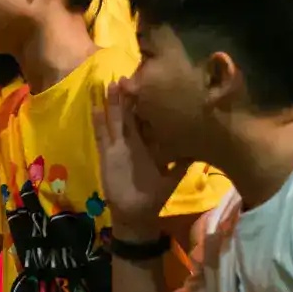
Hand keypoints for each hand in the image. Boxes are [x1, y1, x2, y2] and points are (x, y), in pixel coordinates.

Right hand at [91, 78, 184, 233]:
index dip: (146, 104)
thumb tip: (198, 151)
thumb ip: (182, 165)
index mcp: (147, 145)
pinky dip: (98, 122)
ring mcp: (117, 147)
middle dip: (126, 97)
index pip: (146, 120)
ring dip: (111, 103)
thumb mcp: (171, 179)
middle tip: (126, 76)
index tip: (148, 85)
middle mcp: (132, 142)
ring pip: (113, 120)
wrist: (135, 215)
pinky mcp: (106, 155)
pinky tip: (95, 107)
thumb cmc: (153, 197)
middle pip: (128, 114)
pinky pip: (102, 135)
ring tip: (109, 84)